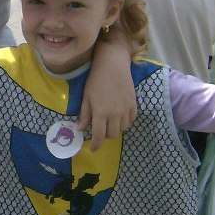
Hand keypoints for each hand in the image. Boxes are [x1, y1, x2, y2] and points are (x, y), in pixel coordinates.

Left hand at [77, 32, 137, 148]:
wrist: (113, 65)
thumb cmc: (95, 80)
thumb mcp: (86, 97)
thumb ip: (85, 115)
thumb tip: (81, 129)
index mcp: (101, 113)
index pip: (99, 136)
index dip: (96, 145)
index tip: (93, 148)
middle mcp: (115, 114)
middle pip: (112, 135)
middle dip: (105, 135)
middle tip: (100, 128)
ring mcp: (126, 110)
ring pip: (122, 128)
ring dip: (115, 128)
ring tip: (110, 121)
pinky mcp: (134, 104)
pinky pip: (131, 120)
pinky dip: (125, 121)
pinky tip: (120, 115)